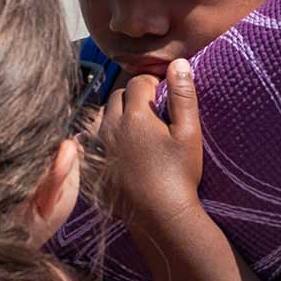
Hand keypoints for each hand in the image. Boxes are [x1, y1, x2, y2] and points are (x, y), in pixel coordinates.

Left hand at [98, 59, 202, 226]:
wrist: (161, 216)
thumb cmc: (180, 175)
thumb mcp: (189, 133)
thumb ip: (183, 96)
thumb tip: (178, 63)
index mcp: (135, 116)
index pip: (138, 83)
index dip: (153, 84)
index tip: (163, 93)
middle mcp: (111, 127)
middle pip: (117, 97)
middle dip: (133, 98)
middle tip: (151, 111)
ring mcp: (100, 148)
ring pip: (101, 117)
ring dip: (115, 115)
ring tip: (134, 127)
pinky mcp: (95, 166)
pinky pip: (90, 141)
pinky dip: (101, 137)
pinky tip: (116, 146)